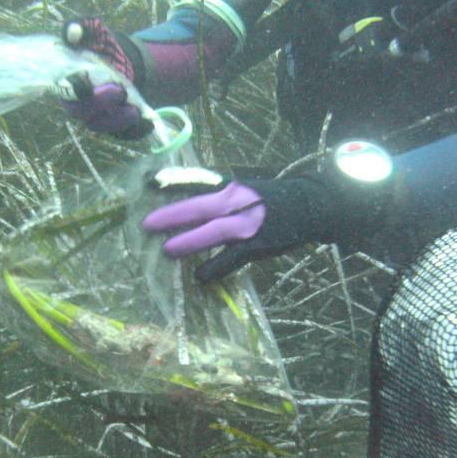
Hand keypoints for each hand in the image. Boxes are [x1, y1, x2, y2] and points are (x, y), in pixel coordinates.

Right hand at [62, 18, 152, 138]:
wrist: (121, 61)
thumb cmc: (102, 47)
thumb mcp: (93, 33)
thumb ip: (82, 30)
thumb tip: (73, 32)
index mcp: (67, 82)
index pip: (66, 92)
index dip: (75, 90)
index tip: (86, 82)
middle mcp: (78, 103)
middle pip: (82, 113)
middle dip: (101, 104)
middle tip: (120, 91)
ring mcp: (95, 117)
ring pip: (102, 127)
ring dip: (118, 121)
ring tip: (135, 110)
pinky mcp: (113, 126)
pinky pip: (121, 134)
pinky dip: (135, 131)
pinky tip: (147, 123)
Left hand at [143, 168, 316, 282]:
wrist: (309, 206)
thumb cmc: (270, 199)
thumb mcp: (244, 189)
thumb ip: (217, 195)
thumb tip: (185, 201)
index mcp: (231, 186)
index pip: (198, 180)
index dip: (175, 181)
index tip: (152, 182)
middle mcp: (238, 201)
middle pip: (200, 207)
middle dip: (172, 216)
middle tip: (147, 224)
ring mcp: (247, 223)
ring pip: (214, 232)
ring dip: (189, 242)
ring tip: (167, 250)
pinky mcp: (257, 244)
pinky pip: (231, 259)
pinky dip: (214, 268)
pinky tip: (200, 276)